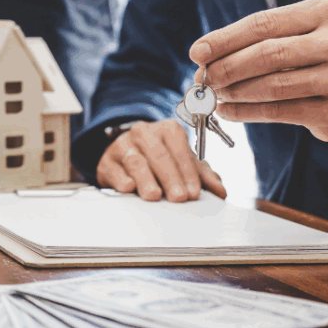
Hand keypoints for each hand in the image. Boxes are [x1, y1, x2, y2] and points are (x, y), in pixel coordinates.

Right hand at [96, 120, 226, 201]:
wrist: (124, 154)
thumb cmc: (158, 159)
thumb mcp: (182, 163)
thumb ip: (202, 176)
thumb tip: (220, 192)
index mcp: (166, 129)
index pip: (179, 148)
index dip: (187, 171)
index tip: (194, 192)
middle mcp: (143, 133)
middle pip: (158, 154)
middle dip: (170, 177)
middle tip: (179, 197)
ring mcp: (122, 145)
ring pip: (135, 160)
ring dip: (146, 179)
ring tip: (154, 195)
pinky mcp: (107, 161)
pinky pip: (114, 169)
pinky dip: (121, 179)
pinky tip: (128, 188)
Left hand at [189, 0, 327, 143]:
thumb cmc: (315, 56)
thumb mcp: (294, 34)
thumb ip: (254, 40)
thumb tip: (203, 56)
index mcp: (325, 11)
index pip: (263, 24)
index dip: (225, 39)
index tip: (197, 52)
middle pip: (267, 54)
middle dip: (227, 68)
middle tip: (202, 78)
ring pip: (272, 86)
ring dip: (234, 92)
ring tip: (213, 95)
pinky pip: (278, 111)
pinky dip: (246, 112)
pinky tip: (228, 111)